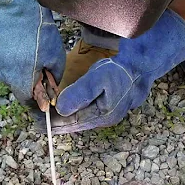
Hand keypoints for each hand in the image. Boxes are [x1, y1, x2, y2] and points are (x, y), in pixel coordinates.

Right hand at [0, 0, 64, 110]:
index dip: (36, 100)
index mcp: (20, 79)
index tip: (43, 95)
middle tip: (38, 62)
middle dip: (26, 78)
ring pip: (4, 68)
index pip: (26, 100)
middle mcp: (2, 73)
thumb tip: (51, 89)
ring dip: (15, 63)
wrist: (16, 1)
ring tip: (25, 45)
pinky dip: (5, 49)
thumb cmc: (39, 29)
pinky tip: (13, 35)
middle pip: (15, 83)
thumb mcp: (56, 56)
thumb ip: (54, 77)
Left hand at [49, 9, 184, 134]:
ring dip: (66, 117)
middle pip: (77, 123)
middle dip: (58, 122)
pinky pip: (89, 110)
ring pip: (83, 117)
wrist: (146, 61)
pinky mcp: (112, 102)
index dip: (54, 123)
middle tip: (39, 121)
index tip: (37, 123)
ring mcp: (111, 111)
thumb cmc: (122, 69)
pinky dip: (76, 110)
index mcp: (102, 115)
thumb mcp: (99, 78)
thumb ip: (80, 94)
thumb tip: (62, 109)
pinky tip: (69, 107)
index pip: (72, 123)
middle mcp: (106, 117)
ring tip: (50, 117)